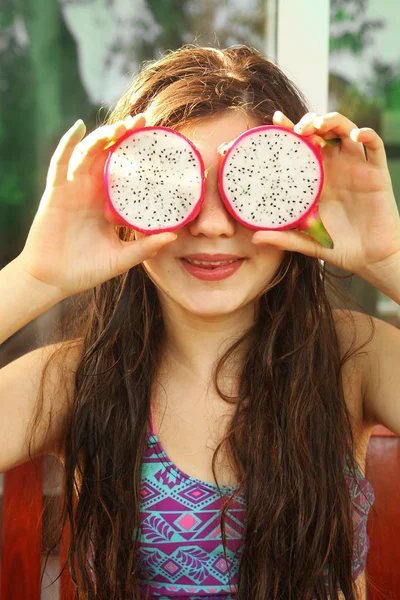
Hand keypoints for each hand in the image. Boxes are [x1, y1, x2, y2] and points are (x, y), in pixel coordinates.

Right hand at [19, 114, 175, 298]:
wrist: (54, 281)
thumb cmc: (86, 269)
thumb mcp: (122, 258)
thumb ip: (145, 247)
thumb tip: (173, 236)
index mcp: (108, 202)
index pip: (126, 170)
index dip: (140, 153)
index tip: (160, 140)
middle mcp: (91, 190)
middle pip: (109, 153)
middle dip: (125, 135)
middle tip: (145, 121)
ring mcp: (73, 188)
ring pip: (88, 153)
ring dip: (104, 136)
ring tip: (123, 127)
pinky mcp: (55, 192)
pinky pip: (60, 163)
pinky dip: (68, 143)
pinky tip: (79, 129)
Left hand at [252, 110, 399, 276]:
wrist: (370, 257)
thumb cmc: (338, 247)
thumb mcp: (307, 242)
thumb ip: (284, 237)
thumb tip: (255, 238)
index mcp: (315, 179)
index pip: (300, 147)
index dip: (288, 130)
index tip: (275, 121)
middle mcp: (334, 167)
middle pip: (321, 131)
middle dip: (309, 122)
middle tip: (298, 129)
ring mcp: (356, 167)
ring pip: (345, 130)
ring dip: (333, 121)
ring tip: (320, 125)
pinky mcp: (376, 172)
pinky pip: (375, 146)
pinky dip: (367, 134)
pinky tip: (356, 135)